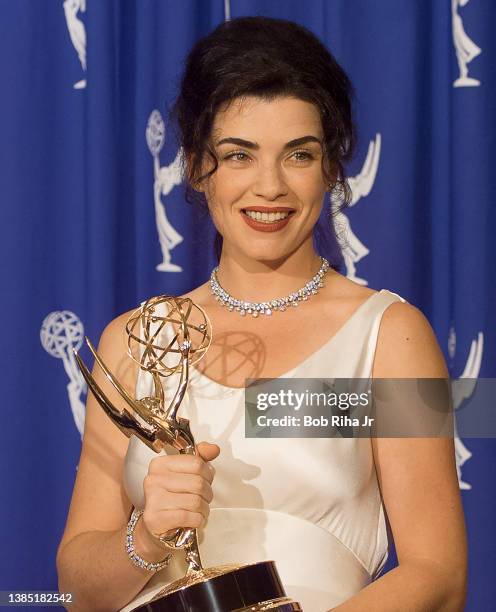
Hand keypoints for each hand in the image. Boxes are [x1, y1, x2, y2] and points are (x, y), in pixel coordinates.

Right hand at [134, 442, 219, 559]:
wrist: (157, 527)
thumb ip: (201, 458)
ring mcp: (153, 498)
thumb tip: (213, 449)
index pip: (197, 463)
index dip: (208, 474)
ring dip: (204, 509)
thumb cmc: (174, 498)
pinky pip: (189, 516)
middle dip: (207, 493)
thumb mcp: (187, 474)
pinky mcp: (156, 518)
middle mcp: (154, 479)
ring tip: (198, 510)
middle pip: (198, 483)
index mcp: (161, 464)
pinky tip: (193, 519)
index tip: (205, 480)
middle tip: (203, 498)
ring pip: (195, 501)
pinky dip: (198, 520)